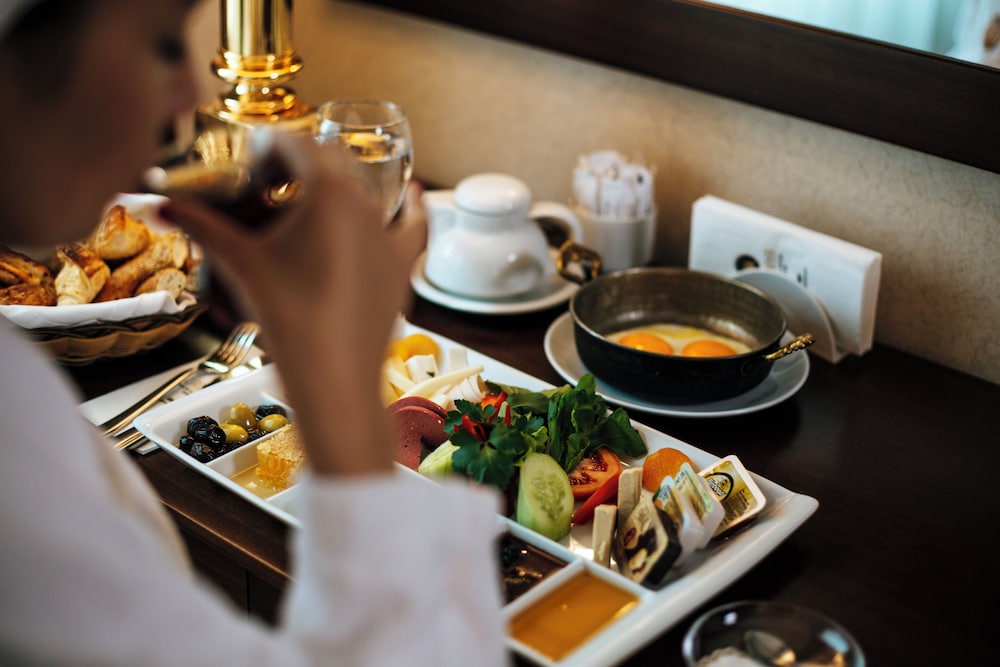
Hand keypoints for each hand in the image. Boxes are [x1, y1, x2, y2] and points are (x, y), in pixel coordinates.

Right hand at [161, 131, 426, 475]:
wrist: (333, 378)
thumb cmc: (286, 318)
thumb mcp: (239, 264)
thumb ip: (201, 226)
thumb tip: (162, 205)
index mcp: (328, 190)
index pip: (294, 142)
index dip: (266, 146)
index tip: (247, 161)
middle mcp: (366, 204)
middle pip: (328, 162)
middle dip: (295, 167)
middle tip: (264, 190)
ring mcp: (389, 235)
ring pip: (364, 192)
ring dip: (334, 190)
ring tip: (304, 207)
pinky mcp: (403, 267)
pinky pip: (414, 226)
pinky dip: (411, 207)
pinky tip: (414, 193)